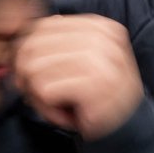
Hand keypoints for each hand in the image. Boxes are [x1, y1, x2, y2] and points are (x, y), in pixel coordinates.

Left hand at [13, 15, 144, 140]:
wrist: (127, 125)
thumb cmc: (98, 94)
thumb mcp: (85, 59)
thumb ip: (62, 43)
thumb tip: (26, 35)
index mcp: (101, 27)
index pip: (43, 27)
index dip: (27, 51)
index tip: (29, 74)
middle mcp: (103, 38)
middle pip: (34, 47)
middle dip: (27, 75)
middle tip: (38, 93)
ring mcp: (101, 59)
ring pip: (35, 69)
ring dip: (37, 94)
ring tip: (54, 104)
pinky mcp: (94, 84)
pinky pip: (45, 90)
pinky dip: (46, 107)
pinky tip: (61, 112)